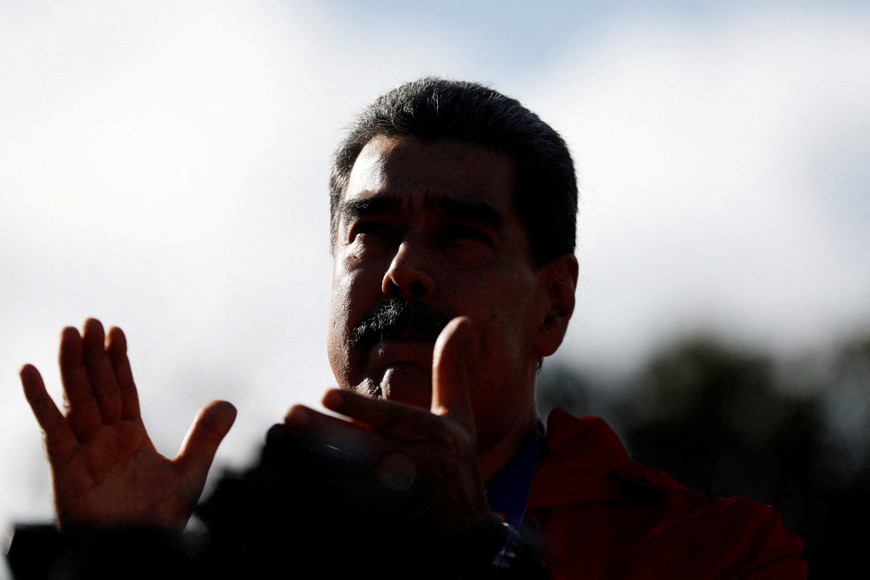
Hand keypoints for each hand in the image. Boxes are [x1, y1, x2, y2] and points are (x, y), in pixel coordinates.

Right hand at [20, 318, 236, 529]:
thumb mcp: (190, 473)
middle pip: (97, 387)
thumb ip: (205, 437)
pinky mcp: (66, 467)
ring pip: (75, 399)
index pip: (122, 389)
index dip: (118, 361)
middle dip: (93, 355)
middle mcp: (104, 439)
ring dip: (70, 366)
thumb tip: (228, 403)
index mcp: (129, 437)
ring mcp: (84, 451)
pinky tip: (29, 371)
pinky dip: (40, 400)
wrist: (138, 552)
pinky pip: (52, 429)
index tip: (115, 331)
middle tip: (88, 321)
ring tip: (69, 333)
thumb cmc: (157, 521)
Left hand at [285, 316, 494, 535]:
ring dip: (319, 466)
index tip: (324, 394)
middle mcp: (428, 468)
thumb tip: (462, 320)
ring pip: (358, 481)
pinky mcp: (399, 529)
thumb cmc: (458, 468)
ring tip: (281, 449)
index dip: (360, 408)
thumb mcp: (459, 419)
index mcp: (439, 436)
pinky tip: (298, 489)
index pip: (393, 419)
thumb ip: (451, 371)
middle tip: (289, 416)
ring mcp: (412, 503)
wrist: (472, 539)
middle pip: (369, 449)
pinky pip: (358, 514)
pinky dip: (329, 502)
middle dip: (328, 433)